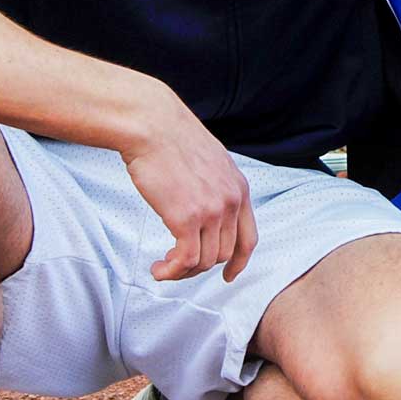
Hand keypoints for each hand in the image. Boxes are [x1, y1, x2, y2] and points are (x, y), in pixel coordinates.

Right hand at [121, 103, 258, 281]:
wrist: (151, 124)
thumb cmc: (171, 138)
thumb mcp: (209, 160)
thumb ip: (215, 185)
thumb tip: (205, 205)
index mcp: (239, 188)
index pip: (249, 238)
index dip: (239, 262)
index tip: (228, 275)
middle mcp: (231, 201)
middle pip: (224, 253)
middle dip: (201, 266)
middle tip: (177, 265)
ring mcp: (211, 211)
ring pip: (204, 261)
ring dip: (182, 272)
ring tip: (163, 267)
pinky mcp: (186, 218)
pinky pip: (185, 259)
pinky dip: (172, 271)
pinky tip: (158, 269)